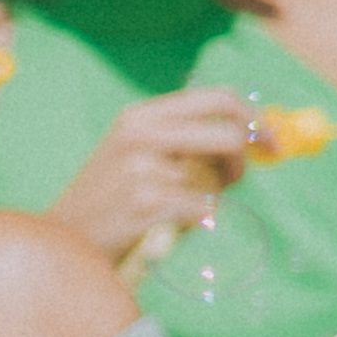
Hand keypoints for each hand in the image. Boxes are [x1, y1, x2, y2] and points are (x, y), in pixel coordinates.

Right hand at [39, 87, 264, 268]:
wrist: (66, 238)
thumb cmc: (113, 199)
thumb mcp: (139, 154)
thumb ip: (189, 140)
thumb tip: (258, 134)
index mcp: (142, 115)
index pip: (218, 98)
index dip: (254, 119)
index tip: (271, 143)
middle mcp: (141, 133)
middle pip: (230, 137)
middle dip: (242, 163)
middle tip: (232, 182)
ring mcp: (141, 167)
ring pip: (217, 181)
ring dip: (210, 198)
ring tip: (177, 206)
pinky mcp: (146, 202)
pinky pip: (202, 210)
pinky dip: (194, 221)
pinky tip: (163, 224)